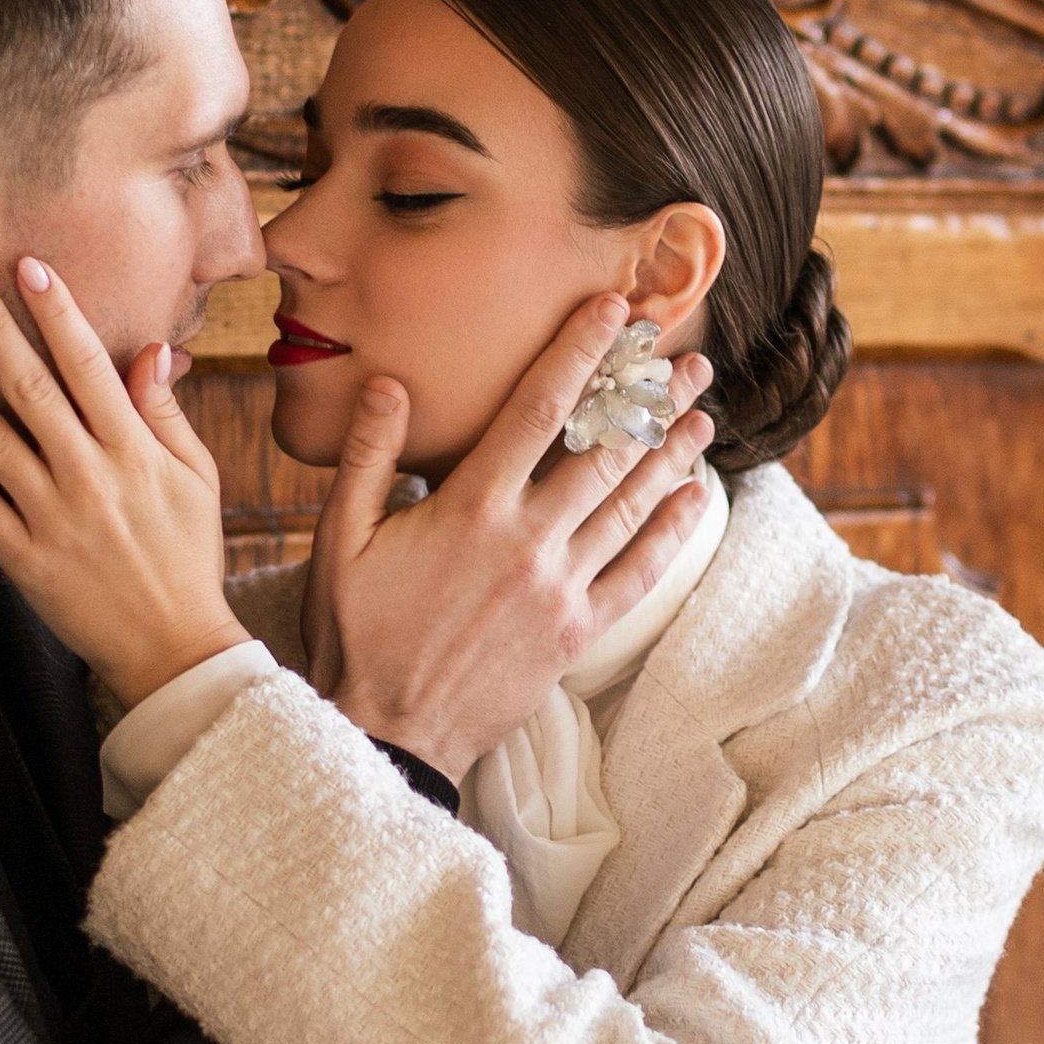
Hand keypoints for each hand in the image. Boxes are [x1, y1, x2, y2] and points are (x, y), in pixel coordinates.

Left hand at [0, 261, 247, 709]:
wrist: (174, 648)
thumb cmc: (188, 557)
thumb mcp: (197, 480)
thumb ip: (165, 414)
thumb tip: (149, 350)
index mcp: (136, 453)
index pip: (91, 367)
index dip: (58, 314)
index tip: (30, 269)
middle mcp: (90, 477)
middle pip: (31, 389)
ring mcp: (52, 517)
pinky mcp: (23, 556)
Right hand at [303, 297, 715, 782]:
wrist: (389, 730)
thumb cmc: (357, 635)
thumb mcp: (340, 541)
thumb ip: (367, 458)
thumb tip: (390, 385)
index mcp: (470, 507)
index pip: (539, 409)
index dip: (580, 353)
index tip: (613, 313)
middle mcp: (526, 540)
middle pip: (604, 449)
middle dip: (649, 396)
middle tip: (687, 356)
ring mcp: (558, 587)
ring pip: (631, 504)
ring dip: (672, 452)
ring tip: (703, 411)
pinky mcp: (575, 632)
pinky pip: (638, 574)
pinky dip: (671, 532)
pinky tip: (694, 497)